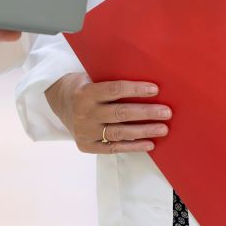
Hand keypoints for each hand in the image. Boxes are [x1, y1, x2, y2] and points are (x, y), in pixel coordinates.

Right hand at [45, 74, 171, 154]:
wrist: (58, 102)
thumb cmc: (82, 87)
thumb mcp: (90, 77)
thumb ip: (110, 81)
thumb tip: (144, 85)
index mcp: (85, 93)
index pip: (114, 90)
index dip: (135, 90)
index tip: (155, 90)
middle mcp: (85, 114)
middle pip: (120, 113)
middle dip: (146, 113)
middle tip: (166, 112)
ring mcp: (85, 132)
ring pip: (119, 132)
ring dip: (143, 131)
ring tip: (163, 129)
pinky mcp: (87, 146)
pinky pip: (114, 148)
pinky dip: (133, 146)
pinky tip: (149, 144)